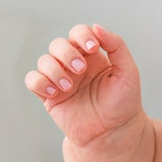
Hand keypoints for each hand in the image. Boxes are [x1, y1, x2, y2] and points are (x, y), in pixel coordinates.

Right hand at [24, 24, 142, 147]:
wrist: (114, 134)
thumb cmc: (123, 105)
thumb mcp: (128, 73)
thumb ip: (117, 46)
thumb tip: (96, 27)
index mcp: (91, 56)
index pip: (79, 33)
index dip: (82, 35)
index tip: (92, 48)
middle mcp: (73, 65)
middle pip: (58, 44)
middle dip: (67, 54)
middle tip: (81, 70)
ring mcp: (60, 80)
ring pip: (44, 61)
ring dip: (54, 70)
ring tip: (68, 87)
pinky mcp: (50, 96)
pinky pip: (33, 80)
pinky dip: (39, 82)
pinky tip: (52, 92)